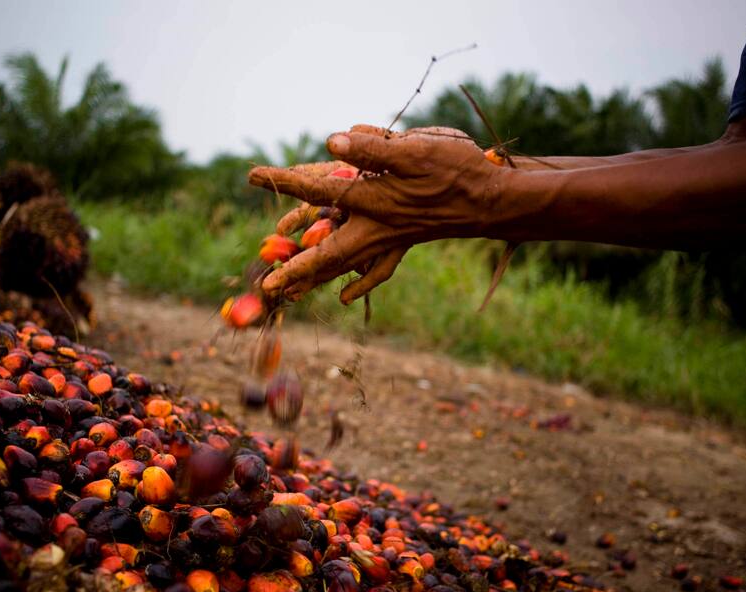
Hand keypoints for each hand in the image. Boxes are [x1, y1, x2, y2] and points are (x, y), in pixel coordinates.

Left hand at [247, 125, 508, 302]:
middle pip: (327, 253)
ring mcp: (390, 239)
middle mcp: (376, 226)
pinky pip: (377, 270)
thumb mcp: (416, 149)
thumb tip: (330, 140)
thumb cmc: (457, 171)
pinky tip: (346, 297)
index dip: (285, 180)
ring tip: (291, 295)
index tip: (252, 176)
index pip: (319, 188)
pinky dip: (360, 284)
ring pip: (347, 266)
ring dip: (317, 280)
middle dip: (296, 268)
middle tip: (268, 287)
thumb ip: (372, 147)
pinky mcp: (404, 242)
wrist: (493, 201)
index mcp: (373, 200)